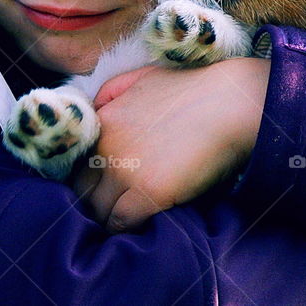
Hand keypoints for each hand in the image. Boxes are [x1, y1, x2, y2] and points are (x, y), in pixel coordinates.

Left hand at [72, 57, 270, 232]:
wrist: (229, 103)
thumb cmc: (193, 89)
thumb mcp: (144, 76)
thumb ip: (113, 89)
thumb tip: (96, 106)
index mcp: (104, 120)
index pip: (76, 160)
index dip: (87, 176)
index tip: (100, 185)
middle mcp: (107, 147)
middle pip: (81, 189)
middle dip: (92, 200)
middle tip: (110, 208)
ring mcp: (126, 171)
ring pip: (97, 210)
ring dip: (107, 218)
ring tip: (123, 222)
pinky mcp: (149, 193)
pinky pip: (120, 222)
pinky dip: (125, 229)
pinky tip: (138, 227)